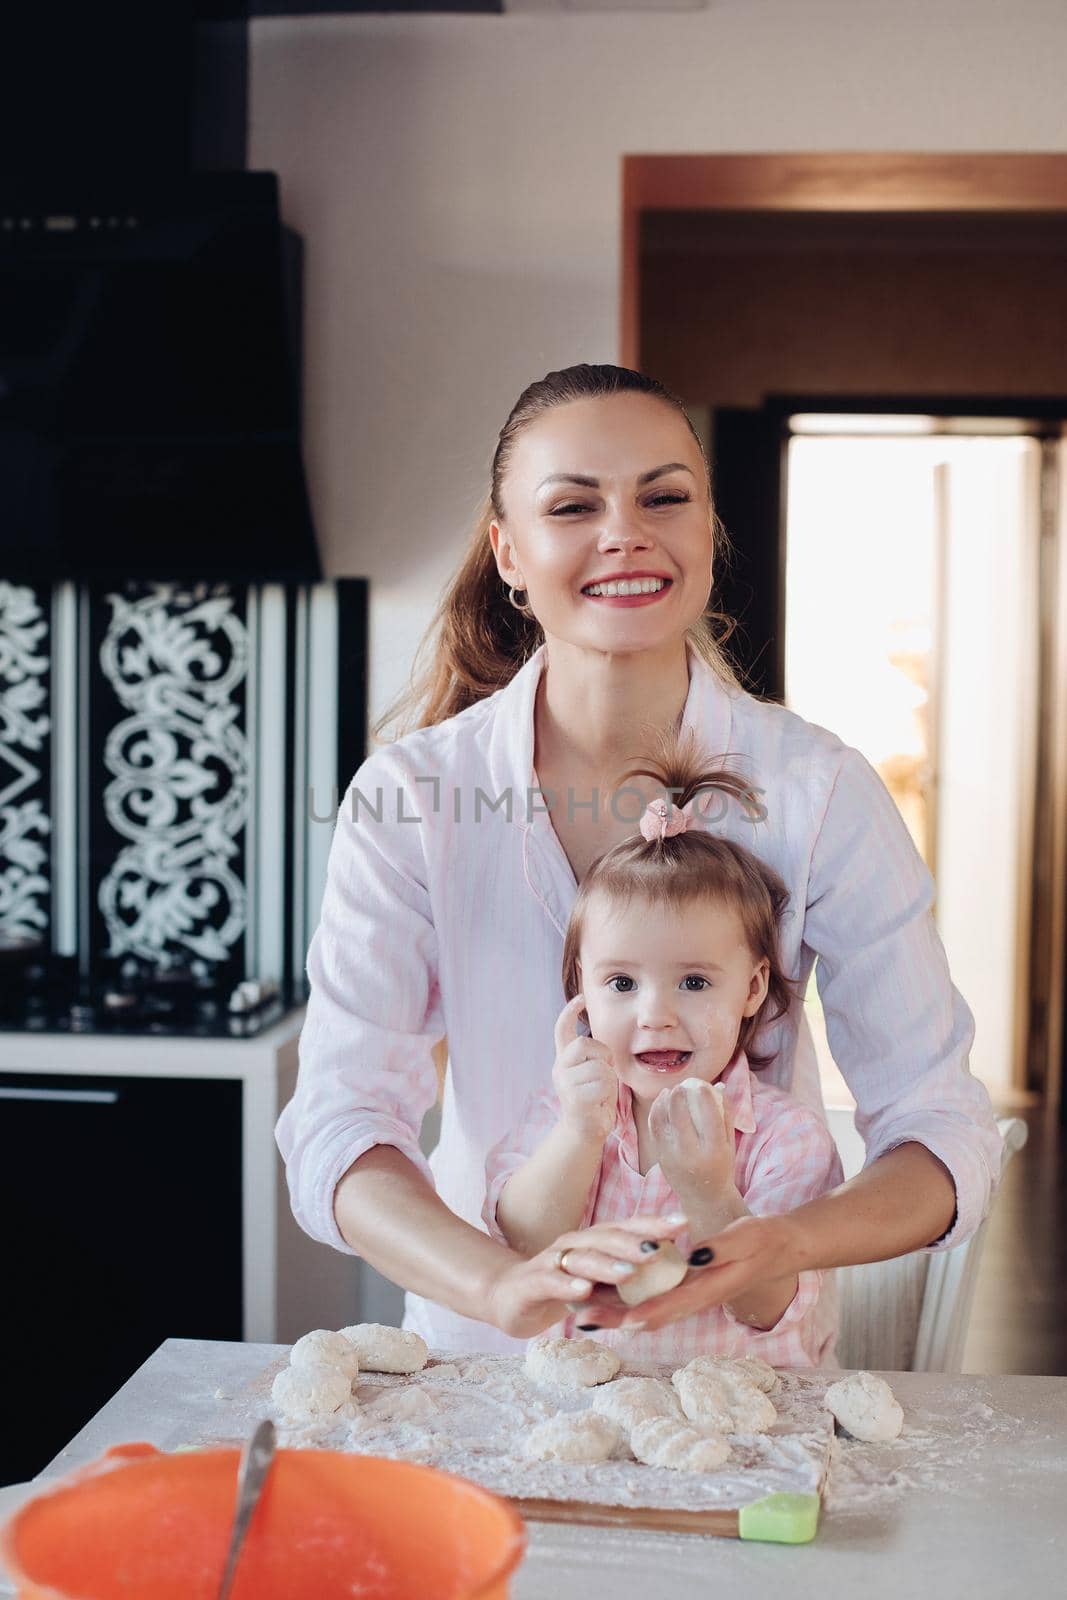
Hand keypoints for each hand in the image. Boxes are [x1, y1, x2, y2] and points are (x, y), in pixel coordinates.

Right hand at [483, 1213, 687, 1339]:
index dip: (653, 1224)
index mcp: (595, 1241)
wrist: (511, 1297)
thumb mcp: (602, 1287)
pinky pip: (551, 1281)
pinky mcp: (532, 1282)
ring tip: (630, 1272)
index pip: (627, 1228)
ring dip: (606, 1264)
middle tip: (661, 1247)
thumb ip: (631, 1284)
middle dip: (635, 1241)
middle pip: (607, 1237)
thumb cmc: (565, 1289)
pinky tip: (584, 1290)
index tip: (683, 1223)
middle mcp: (575, 1244)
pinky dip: (568, 1285)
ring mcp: (552, 1261)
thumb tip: (675, 1282)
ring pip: (581, 1258)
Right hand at [551, 994, 617, 1144]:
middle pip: (584, 1044)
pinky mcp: (574, 1098)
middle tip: (604, 1071)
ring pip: (598, 1067)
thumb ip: (592, 1057)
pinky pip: (602, 1085)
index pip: (562, 1030)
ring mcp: (565, 1083)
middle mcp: (560, 1068)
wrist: (584, 1131)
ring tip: (601, 1092)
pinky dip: (607, 1093)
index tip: (581, 998)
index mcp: (565, 1059)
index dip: (570, 1012)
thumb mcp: (592, 1073)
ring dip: (608, 1079)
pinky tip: (600, 1102)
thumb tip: (604, 1048)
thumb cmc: (594, 1099)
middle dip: (602, 1055)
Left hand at [568, 1212, 802, 1333]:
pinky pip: (652, 1295)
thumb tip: (694, 1256)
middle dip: (612, 1318)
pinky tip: (606, 1287)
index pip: (662, 1309)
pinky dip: (628, 1295)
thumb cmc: (763, 1239)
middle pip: (645, 1315)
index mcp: (704, 1291)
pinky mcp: (686, 1285)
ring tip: (578, 1305)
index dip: (630, 1315)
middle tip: (576, 1316)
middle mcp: (692, 1298)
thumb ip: (721, 1248)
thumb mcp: (746, 1237)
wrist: (780, 1247)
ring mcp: (688, 1294)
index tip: (603, 1318)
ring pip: (645, 1307)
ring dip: (615, 1309)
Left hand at [648, 1076, 735, 1201]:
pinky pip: (654, 1130)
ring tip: (670, 1091)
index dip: (704, 1099)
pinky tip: (661, 1102)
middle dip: (679, 1097)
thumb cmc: (720, 1165)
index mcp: (715, 1152)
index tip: (701, 1085)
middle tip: (681, 1086)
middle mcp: (692, 1156)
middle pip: (681, 1118)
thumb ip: (726, 1115)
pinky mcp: (661, 1159)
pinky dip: (656, 1112)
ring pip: (663, 1122)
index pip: (710, 1119)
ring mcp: (673, 1158)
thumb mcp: (729, 1144)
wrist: (704, 1198)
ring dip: (664, 1102)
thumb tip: (720, 1085)